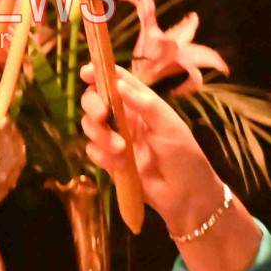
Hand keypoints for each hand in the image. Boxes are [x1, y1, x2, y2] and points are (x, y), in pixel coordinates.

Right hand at [80, 63, 260, 270]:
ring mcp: (116, 139)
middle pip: (95, 101)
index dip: (99, 73)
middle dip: (93, 105)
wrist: (186, 197)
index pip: (117, 81)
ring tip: (121, 149)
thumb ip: (145, 104)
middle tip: (102, 115)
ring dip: (100, 135)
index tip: (85, 72)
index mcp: (142, 104)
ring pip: (90, 126)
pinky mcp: (110, 162)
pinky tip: (120, 165)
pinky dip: (102, 156)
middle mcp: (125, 118)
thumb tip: (119, 84)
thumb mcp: (170, 126)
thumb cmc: (185, 156)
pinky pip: (93, 152)